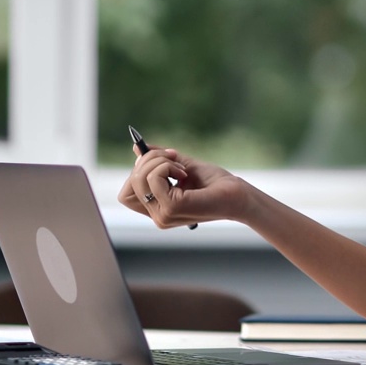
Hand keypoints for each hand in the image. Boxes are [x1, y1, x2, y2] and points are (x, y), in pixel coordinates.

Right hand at [118, 146, 252, 228]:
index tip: (159, 160)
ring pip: (139, 179)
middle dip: (146, 162)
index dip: (136, 173)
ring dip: (158, 161)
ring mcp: (163, 215)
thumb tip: (136, 148)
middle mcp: (158, 216)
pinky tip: (185, 173)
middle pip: (129, 186)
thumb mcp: (183, 166)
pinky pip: (153, 178)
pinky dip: (167, 166)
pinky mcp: (172, 208)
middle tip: (171, 157)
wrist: (239, 195)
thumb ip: (160, 160)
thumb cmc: (216, 183)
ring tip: (182, 167)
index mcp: (158, 209)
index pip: (126, 195)